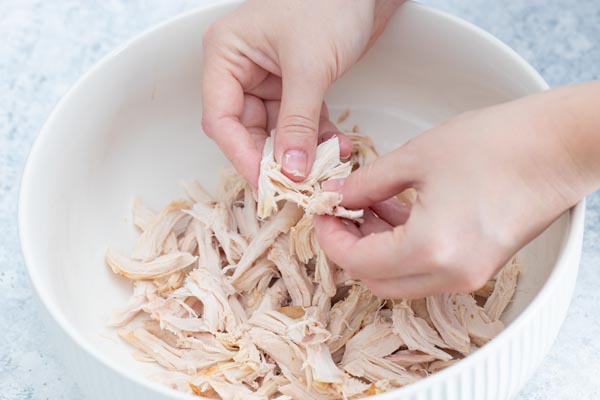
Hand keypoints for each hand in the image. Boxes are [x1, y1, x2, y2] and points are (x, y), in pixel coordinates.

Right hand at [201, 0, 403, 185]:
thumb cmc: (330, 4)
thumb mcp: (309, 67)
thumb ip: (298, 122)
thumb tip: (290, 170)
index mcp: (226, 55)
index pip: (221, 118)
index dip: (241, 155)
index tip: (266, 183)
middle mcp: (241, 70)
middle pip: (247, 130)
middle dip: (274, 158)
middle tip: (297, 185)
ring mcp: (268, 79)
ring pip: (276, 131)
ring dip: (301, 151)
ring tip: (327, 164)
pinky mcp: (294, 86)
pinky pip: (298, 123)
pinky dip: (316, 137)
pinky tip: (338, 146)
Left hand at [315, 84, 599, 298]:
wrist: (559, 148)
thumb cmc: (496, 145)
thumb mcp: (416, 158)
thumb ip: (366, 184)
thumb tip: (336, 196)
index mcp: (431, 248)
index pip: (358, 262)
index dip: (330, 238)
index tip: (321, 212)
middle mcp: (450, 275)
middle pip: (376, 281)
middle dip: (350, 248)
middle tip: (340, 211)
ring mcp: (468, 276)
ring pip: (400, 279)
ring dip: (377, 248)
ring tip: (370, 203)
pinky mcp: (479, 267)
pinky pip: (426, 270)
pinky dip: (404, 248)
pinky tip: (398, 210)